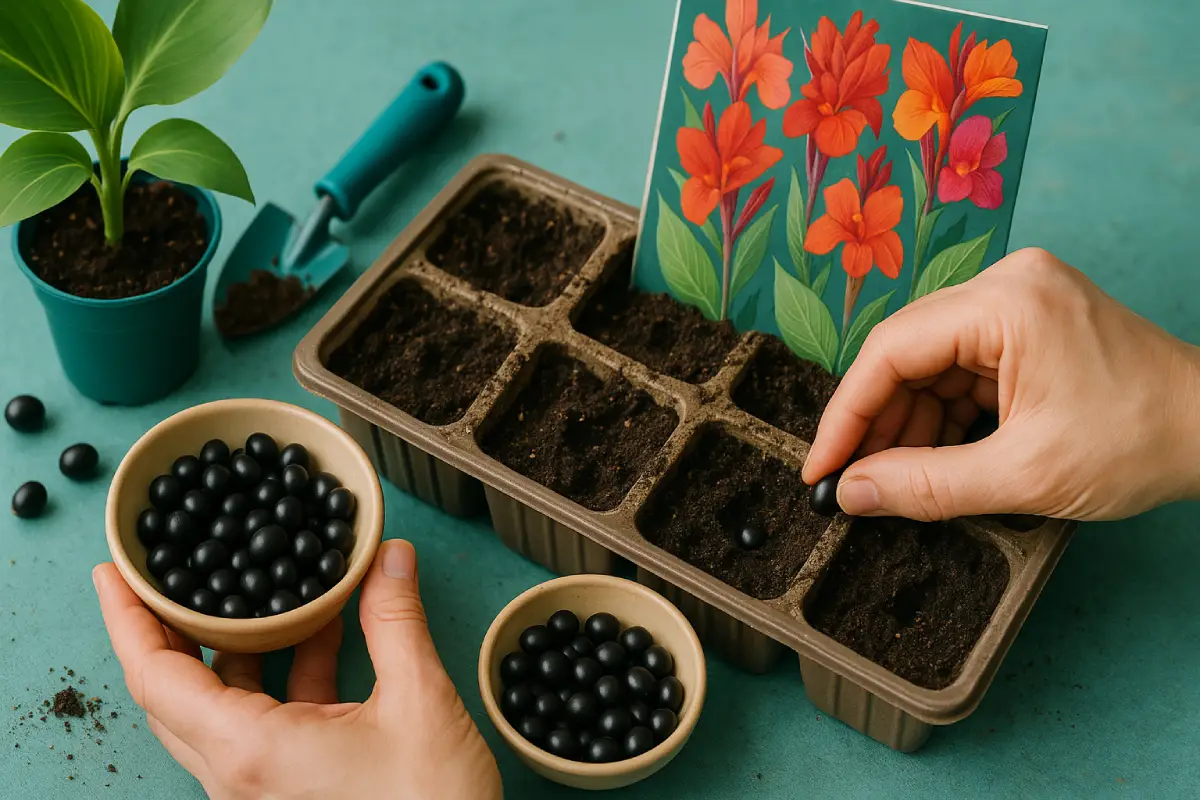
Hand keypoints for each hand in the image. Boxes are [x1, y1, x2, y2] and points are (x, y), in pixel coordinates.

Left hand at [94, 540, 501, 799]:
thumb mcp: (419, 701)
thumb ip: (395, 622)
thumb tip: (388, 557)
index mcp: (251, 752)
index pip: (157, 679)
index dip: (128, 619)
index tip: (114, 574)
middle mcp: (240, 775)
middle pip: (172, 692)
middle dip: (166, 627)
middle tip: (168, 572)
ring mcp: (262, 786)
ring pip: (218, 706)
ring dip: (233, 644)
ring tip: (253, 587)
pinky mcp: (290, 788)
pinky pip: (263, 721)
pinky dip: (280, 671)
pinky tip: (319, 631)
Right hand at [802, 247, 1199, 520]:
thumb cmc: (1140, 442)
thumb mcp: (1023, 475)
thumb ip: (924, 485)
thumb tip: (852, 493)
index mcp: (1005, 302)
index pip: (891, 351)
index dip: (846, 413)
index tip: (820, 467)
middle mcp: (1005, 286)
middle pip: (906, 353)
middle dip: (877, 422)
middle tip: (853, 482)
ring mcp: (1018, 302)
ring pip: (929, 364)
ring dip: (909, 423)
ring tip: (896, 479)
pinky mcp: (1027, 325)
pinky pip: (961, 369)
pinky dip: (943, 415)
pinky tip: (935, 457)